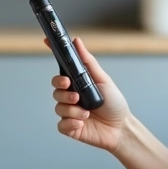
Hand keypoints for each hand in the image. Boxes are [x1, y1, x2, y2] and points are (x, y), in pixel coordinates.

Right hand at [50, 37, 132, 152]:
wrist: (121, 128)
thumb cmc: (114, 103)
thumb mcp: (102, 80)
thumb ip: (88, 62)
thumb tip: (77, 41)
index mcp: (77, 83)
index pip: (61, 69)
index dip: (53, 54)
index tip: (47, 42)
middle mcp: (71, 96)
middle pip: (56, 89)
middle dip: (63, 90)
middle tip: (75, 94)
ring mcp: (69, 112)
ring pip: (58, 107)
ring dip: (72, 110)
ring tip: (87, 113)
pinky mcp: (69, 127)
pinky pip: (61, 124)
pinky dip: (71, 123)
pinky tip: (82, 123)